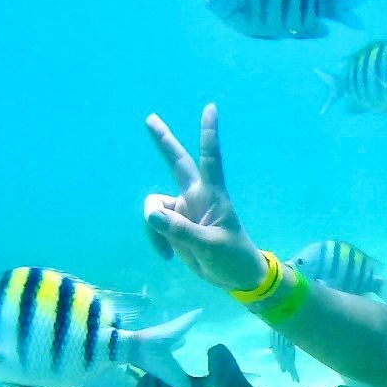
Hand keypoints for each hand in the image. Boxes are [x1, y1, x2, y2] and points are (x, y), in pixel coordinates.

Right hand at [143, 103, 267, 291]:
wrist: (235, 278)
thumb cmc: (232, 257)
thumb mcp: (209, 246)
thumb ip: (181, 231)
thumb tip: (151, 214)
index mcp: (211, 195)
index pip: (210, 158)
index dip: (209, 134)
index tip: (211, 108)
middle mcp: (195, 197)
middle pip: (176, 163)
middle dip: (163, 142)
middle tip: (150, 119)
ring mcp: (183, 210)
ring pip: (153, 206)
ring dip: (155, 228)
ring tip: (170, 251)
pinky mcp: (174, 225)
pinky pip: (153, 225)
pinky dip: (156, 239)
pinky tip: (168, 256)